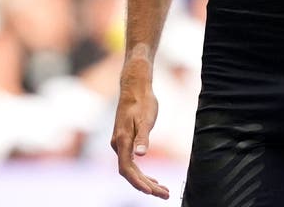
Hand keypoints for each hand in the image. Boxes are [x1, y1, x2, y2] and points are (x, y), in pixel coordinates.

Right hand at [110, 59, 169, 198]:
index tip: (151, 192)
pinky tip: (153, 180)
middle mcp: (118, 145)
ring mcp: (121, 144)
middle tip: (165, 195)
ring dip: (146, 182)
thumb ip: (143, 138)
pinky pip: (132, 164)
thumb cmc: (142, 101)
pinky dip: (143, 173)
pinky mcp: (125, 142)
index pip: (127, 169)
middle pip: (130, 173)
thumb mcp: (146, 119)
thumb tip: (141, 155)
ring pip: (132, 170)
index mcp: (122, 141)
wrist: (135, 87)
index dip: (138, 182)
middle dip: (147, 186)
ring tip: (163, 191)